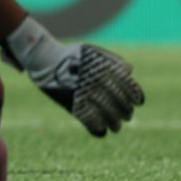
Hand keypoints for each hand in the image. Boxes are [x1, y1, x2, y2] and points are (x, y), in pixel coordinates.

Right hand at [7, 42, 145, 135]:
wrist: (43, 59)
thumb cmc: (70, 55)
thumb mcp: (92, 51)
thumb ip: (113, 60)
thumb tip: (129, 71)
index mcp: (106, 70)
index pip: (130, 88)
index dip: (136, 97)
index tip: (137, 102)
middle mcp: (99, 83)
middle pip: (122, 105)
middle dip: (126, 112)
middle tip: (126, 116)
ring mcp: (86, 95)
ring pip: (109, 116)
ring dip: (115, 123)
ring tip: (115, 126)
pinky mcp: (73, 105)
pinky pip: (91, 122)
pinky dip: (98, 128)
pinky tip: (101, 129)